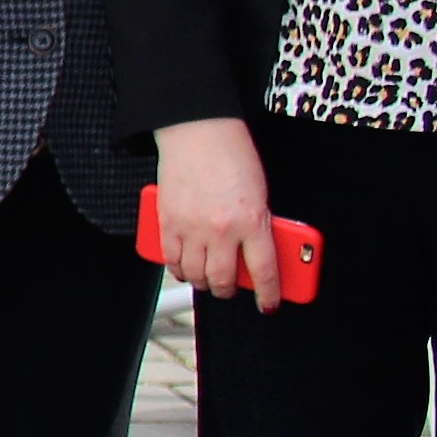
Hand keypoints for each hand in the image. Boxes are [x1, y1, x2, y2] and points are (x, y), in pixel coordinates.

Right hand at [153, 116, 286, 304]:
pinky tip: (183, 267)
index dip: (267, 295)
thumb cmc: (231, 156)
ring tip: (206, 278)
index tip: (268, 304)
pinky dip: (178, 268)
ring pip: (195, 275)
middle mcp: (221, 230)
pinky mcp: (167, 221)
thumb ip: (257, 227)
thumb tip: (252, 254)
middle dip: (227, 290)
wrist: (197, 132)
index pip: (263, 271)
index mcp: (252, 222)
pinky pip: (170, 259)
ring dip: (202, 281)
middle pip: (223, 279)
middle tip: (230, 289)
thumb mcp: (259, 195)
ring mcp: (191, 228)